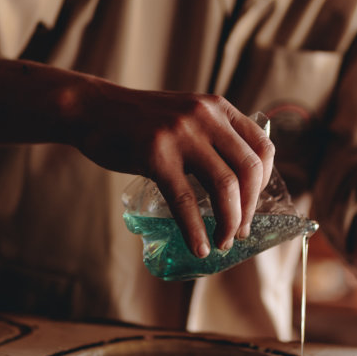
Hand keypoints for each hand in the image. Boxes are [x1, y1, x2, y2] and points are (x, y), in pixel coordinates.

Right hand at [76, 83, 274, 256]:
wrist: (92, 109)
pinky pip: (185, 200)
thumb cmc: (137, 122)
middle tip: (239, 231)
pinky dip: (195, 230)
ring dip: (229, 222)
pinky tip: (198, 247)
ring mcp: (180, 134)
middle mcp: (205, 116)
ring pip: (224, 185)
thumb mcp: (184, 116)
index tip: (251, 203)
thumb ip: (211, 137)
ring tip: (221, 242)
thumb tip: (236, 183)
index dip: (264, 182)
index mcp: (217, 108)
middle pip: (249, 170)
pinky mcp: (155, 155)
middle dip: (249, 209)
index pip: (263, 147)